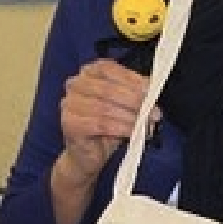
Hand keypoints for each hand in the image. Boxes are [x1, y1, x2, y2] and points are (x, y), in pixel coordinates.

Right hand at [58, 58, 157, 187]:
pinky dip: (120, 128)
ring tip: (145, 125)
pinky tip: (132, 132)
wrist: (87, 156)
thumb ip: (136, 93)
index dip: (131, 78)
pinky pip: (100, 124)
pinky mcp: (69, 124)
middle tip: (153, 112)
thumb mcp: (125, 105)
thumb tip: (152, 88)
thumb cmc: (107, 127)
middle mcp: (75, 84)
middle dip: (134, 100)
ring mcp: (69, 104)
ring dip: (130, 117)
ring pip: (105, 108)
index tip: (150, 91)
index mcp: (88, 72)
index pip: (108, 67)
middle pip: (108, 88)